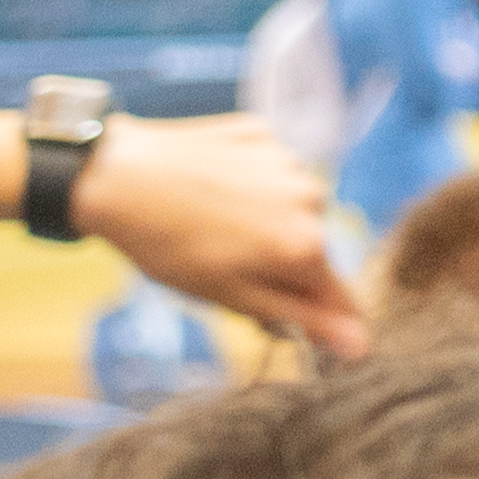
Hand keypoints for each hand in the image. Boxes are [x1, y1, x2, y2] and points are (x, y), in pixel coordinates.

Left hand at [70, 114, 369, 356]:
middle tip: (226, 266)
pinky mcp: (262, 134)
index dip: (318, 318)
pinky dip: (249, 183)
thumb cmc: (169, 247)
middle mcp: (312, 199)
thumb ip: (301, 318)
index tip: (289, 321)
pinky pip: (269, 171)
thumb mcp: (232, 296)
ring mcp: (288, 160)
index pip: (339, 297)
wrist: (118, 177)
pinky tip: (210, 188)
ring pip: (291, 208)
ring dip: (267, 221)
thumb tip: (360, 344)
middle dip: (281, 265)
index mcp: (306, 247)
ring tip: (213, 224)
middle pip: (311, 250)